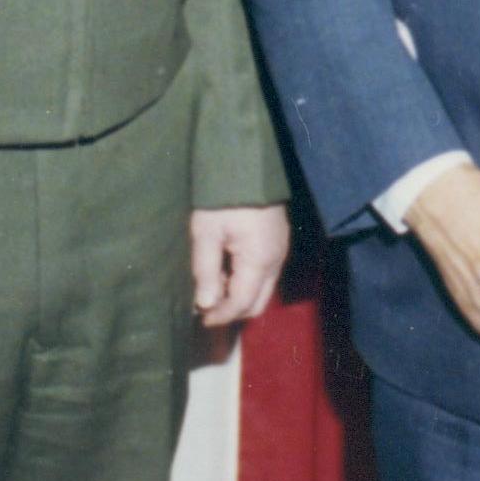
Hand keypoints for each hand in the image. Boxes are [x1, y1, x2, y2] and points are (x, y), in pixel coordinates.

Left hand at [190, 205, 290, 326]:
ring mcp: (279, 250)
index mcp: (260, 260)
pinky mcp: (277, 240)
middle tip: (205, 308)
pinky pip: (264, 273)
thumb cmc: (223, 196)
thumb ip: (205, 271)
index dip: (220, 315)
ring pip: (262, 289)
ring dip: (238, 295)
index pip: (242, 303)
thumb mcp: (206, 232)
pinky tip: (224, 268)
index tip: (199, 318)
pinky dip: (245, 280)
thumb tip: (205, 304)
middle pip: (257, 302)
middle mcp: (276, 260)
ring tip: (210, 284)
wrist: (246, 162)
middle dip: (232, 311)